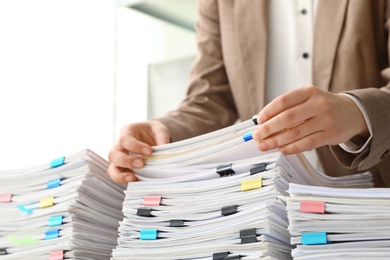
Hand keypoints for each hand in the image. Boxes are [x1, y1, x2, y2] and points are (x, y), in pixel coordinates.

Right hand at [107, 120, 169, 183]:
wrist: (153, 137)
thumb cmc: (154, 132)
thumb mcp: (160, 130)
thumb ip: (162, 138)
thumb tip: (165, 152)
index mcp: (127, 132)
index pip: (125, 139)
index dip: (135, 146)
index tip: (149, 151)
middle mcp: (119, 146)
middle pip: (113, 154)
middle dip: (126, 161)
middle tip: (141, 164)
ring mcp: (119, 159)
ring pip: (112, 169)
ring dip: (120, 175)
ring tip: (133, 178)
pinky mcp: (123, 169)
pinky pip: (118, 177)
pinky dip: (125, 181)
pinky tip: (136, 182)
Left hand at [252, 85, 368, 154]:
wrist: (353, 112)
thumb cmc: (324, 106)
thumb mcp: (308, 98)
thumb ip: (289, 107)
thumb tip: (264, 122)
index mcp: (308, 91)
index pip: (283, 101)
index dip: (268, 111)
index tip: (258, 121)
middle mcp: (318, 104)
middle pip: (287, 118)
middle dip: (268, 128)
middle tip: (257, 136)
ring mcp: (325, 119)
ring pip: (296, 132)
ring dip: (276, 141)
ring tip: (264, 145)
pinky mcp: (330, 135)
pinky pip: (307, 143)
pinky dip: (292, 148)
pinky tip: (281, 150)